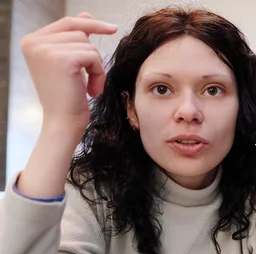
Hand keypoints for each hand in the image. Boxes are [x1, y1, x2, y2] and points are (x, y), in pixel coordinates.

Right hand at [20, 12, 116, 133]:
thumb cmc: (67, 98)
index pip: (66, 23)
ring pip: (88, 45)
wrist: (63, 123)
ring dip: (96, 67)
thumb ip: (73, 39)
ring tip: (88, 87)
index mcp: (31, 41)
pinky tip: (91, 90)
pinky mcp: (62, 59)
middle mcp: (34, 42)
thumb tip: (86, 14)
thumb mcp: (68, 64)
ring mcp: (46, 50)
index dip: (89, 24)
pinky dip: (99, 74)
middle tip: (93, 76)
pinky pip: (93, 57)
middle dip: (92, 54)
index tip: (111, 28)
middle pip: (78, 31)